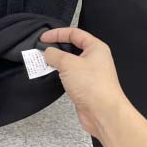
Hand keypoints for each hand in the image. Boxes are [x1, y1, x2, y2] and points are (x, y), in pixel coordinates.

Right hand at [40, 27, 130, 141]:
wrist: (104, 114)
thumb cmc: (92, 86)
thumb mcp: (68, 64)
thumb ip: (54, 55)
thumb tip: (47, 52)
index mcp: (96, 47)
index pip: (74, 33)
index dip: (57, 33)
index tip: (43, 38)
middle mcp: (95, 58)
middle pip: (72, 46)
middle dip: (57, 47)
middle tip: (42, 50)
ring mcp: (91, 73)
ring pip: (71, 61)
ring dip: (58, 61)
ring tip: (44, 62)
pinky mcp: (86, 86)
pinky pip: (71, 75)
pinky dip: (61, 73)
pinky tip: (53, 75)